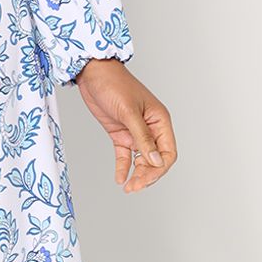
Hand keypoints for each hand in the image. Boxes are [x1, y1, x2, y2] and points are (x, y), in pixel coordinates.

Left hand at [72, 58, 175, 193]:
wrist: (93, 73)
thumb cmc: (115, 85)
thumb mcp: (129, 112)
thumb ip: (142, 138)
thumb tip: (154, 161)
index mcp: (160, 121)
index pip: (168, 152)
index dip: (159, 168)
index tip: (145, 178)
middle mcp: (150, 128)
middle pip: (155, 160)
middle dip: (147, 175)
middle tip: (134, 187)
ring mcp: (135, 132)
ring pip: (141, 160)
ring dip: (137, 174)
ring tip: (128, 187)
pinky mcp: (120, 133)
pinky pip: (125, 155)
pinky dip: (123, 167)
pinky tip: (119, 179)